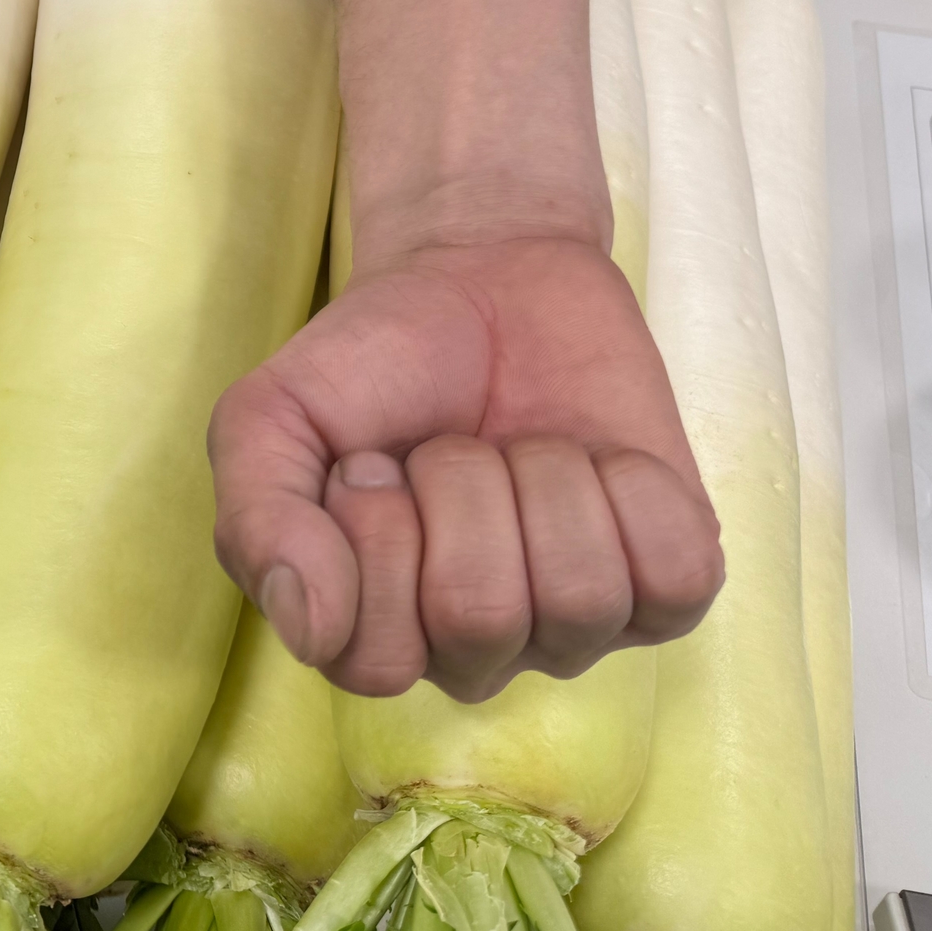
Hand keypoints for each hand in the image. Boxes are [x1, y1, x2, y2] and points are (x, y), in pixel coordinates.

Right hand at [209, 234, 723, 700]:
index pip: (376, 657)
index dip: (373, 537)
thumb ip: (258, 520)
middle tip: (446, 444)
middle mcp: (477, 653)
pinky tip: (597, 459)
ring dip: (543, 477)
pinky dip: (632, 489)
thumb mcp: (269, 418)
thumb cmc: (370, 362)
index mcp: (373, 633)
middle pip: (480, 619)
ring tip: (520, 443)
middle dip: (458, 488)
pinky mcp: (668, 584)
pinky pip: (672, 577)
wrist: (481, 273)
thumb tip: (311, 630)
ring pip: (579, 598)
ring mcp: (577, 628)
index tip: (366, 461)